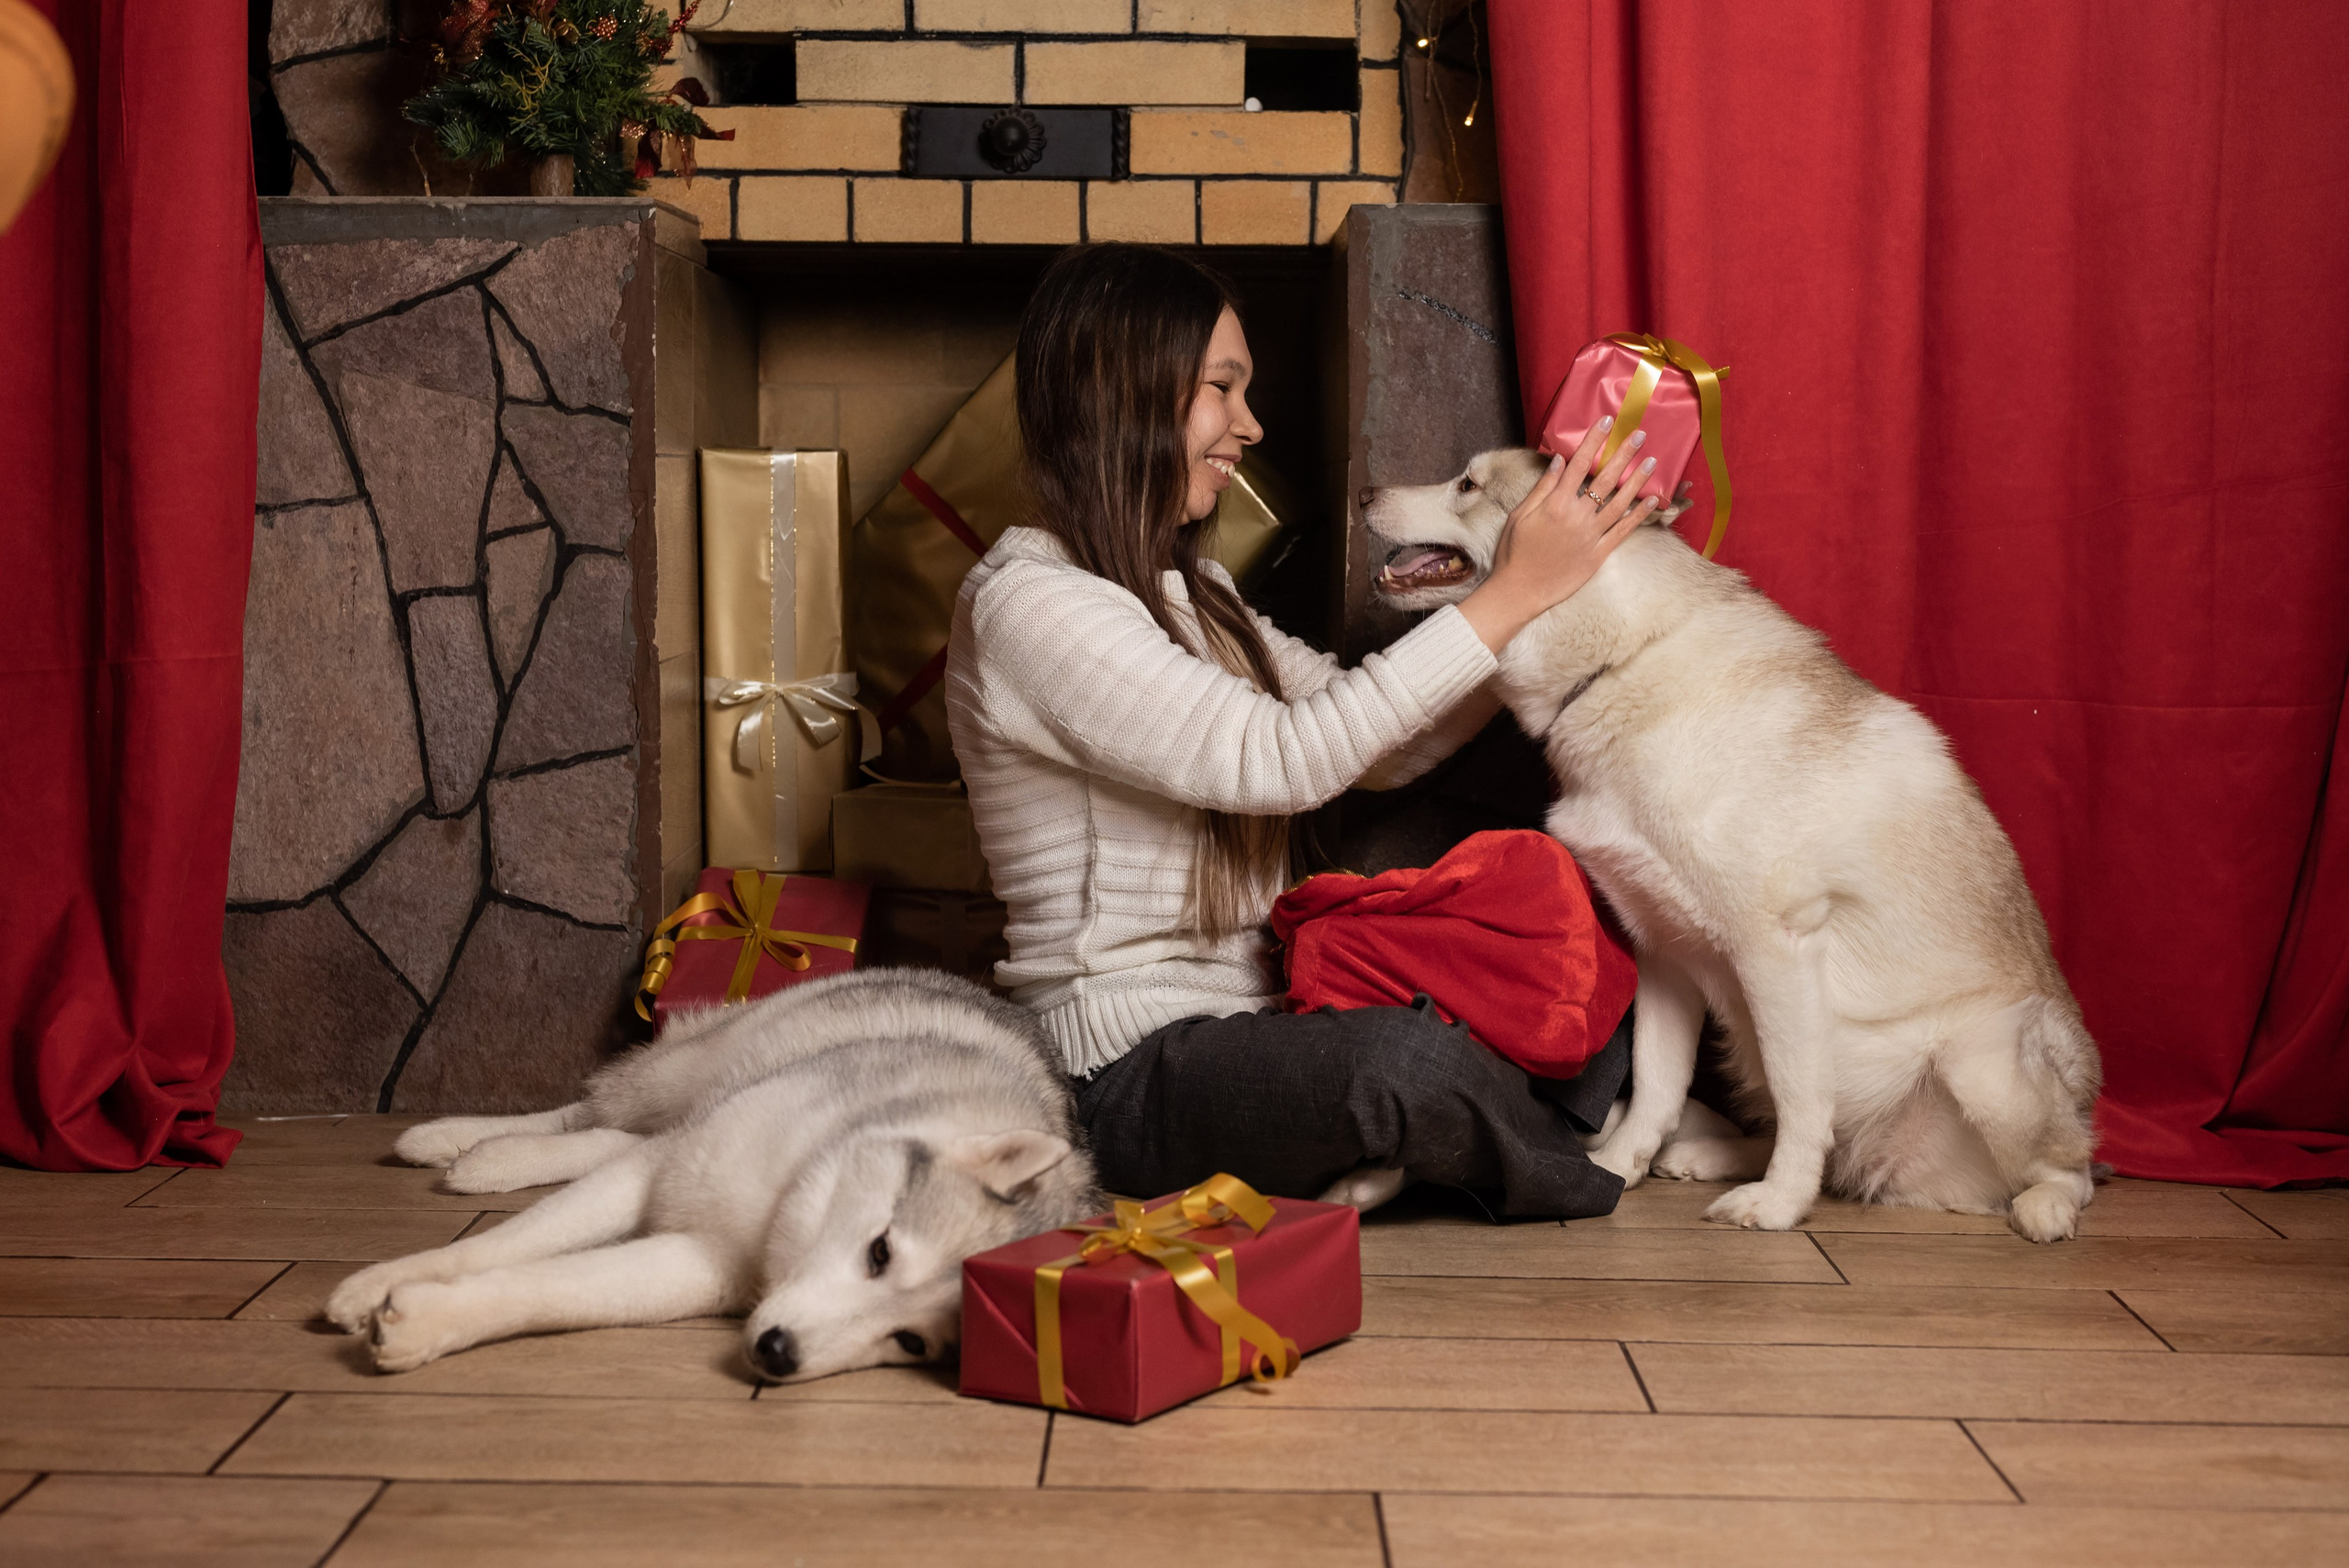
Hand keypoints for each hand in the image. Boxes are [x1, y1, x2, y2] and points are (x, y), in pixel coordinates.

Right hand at [1458, 418, 1661, 652]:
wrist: (1519, 591)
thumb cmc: (1514, 552)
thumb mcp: (1519, 516)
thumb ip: (1542, 488)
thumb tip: (1559, 460)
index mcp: (1556, 504)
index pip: (1578, 464)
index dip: (1594, 440)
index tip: (1607, 421)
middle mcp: (1577, 516)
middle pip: (1605, 479)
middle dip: (1624, 454)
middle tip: (1639, 435)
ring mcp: (1590, 536)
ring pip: (1620, 503)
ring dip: (1638, 480)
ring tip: (1652, 462)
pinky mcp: (1598, 555)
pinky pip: (1623, 532)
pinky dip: (1638, 516)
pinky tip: (1652, 500)